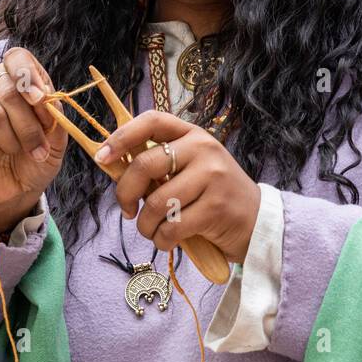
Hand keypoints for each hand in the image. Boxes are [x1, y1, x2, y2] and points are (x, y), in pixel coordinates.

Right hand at [0, 47, 66, 232]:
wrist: (16, 188)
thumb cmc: (38, 155)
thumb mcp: (57, 139)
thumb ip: (55, 117)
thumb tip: (48, 99)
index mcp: (23, 80)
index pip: (17, 57)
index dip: (27, 73)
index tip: (39, 99)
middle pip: (7, 88)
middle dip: (28, 124)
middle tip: (39, 147)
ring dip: (13, 140)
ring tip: (19, 152)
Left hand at [97, 111, 260, 263]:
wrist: (259, 221)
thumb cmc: (215, 196)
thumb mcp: (192, 169)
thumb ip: (161, 165)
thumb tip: (114, 167)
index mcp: (193, 134)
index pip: (152, 121)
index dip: (122, 136)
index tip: (103, 157)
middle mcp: (203, 149)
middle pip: (145, 165)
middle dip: (125, 193)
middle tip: (127, 210)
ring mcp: (212, 177)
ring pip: (156, 202)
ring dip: (146, 225)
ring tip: (154, 231)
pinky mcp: (216, 207)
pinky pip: (172, 227)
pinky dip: (162, 240)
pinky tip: (168, 241)